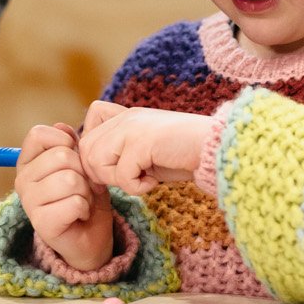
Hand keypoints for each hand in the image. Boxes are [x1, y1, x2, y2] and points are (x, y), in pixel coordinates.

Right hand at [16, 122, 113, 271]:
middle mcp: (22, 180)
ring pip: (70, 179)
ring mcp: (29, 203)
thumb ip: (72, 144)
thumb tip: (61, 126)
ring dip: (86, 191)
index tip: (75, 158)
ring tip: (82, 201)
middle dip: (83, 170)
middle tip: (82, 187)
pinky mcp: (41, 223)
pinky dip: (85, 208)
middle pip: (61, 156)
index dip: (65, 141)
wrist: (91, 235)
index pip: (38, 134)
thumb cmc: (85, 195)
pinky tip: (80, 215)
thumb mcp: (82, 163)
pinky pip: (74, 202)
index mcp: (28, 162)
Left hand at [77, 102, 213, 194]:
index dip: (92, 157)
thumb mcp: (147, 150)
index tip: (113, 172)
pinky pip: (121, 175)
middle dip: (102, 173)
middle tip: (130, 179)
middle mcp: (126, 118)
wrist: (217, 148)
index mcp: (126, 116)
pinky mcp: (142, 143)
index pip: (86, 132)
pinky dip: (136, 187)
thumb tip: (94, 170)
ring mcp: (133, 127)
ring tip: (142, 179)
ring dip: (118, 180)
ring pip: (97, 161)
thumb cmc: (185, 154)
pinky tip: (154, 182)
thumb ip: (122, 152)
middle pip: (86, 150)